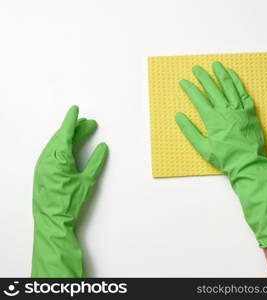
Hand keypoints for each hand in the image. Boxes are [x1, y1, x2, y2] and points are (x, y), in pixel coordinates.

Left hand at [32, 105, 107, 276]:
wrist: (52, 221)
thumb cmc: (69, 203)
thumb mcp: (87, 181)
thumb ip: (96, 162)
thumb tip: (102, 148)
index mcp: (58, 158)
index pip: (65, 133)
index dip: (71, 120)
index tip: (75, 110)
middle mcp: (47, 158)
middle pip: (61, 137)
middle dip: (75, 129)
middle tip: (88, 124)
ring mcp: (42, 165)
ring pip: (55, 144)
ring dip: (68, 137)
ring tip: (81, 134)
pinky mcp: (42, 172)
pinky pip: (51, 152)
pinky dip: (61, 146)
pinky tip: (69, 148)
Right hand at [176, 62, 266, 247]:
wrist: (249, 163)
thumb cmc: (225, 158)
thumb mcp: (203, 148)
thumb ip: (190, 131)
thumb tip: (179, 116)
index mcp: (213, 119)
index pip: (198, 99)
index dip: (190, 89)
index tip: (183, 82)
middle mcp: (226, 110)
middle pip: (212, 89)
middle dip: (203, 77)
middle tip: (196, 68)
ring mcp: (239, 109)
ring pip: (229, 87)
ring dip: (221, 74)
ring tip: (215, 65)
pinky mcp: (250, 112)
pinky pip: (243, 92)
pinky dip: (238, 82)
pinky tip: (233, 75)